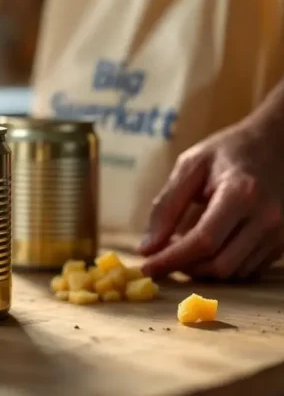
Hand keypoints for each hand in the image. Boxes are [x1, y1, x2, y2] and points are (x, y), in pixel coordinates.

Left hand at [140, 119, 283, 279]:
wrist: (276, 144)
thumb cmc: (228, 151)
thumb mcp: (190, 166)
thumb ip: (166, 206)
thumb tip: (148, 248)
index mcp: (242, 193)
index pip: (203, 241)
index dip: (172, 259)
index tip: (146, 268)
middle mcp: (267, 218)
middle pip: (220, 264)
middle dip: (184, 267)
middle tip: (161, 256)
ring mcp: (279, 234)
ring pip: (234, 273)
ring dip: (201, 268)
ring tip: (181, 246)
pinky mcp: (283, 243)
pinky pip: (247, 270)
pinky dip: (220, 266)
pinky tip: (204, 247)